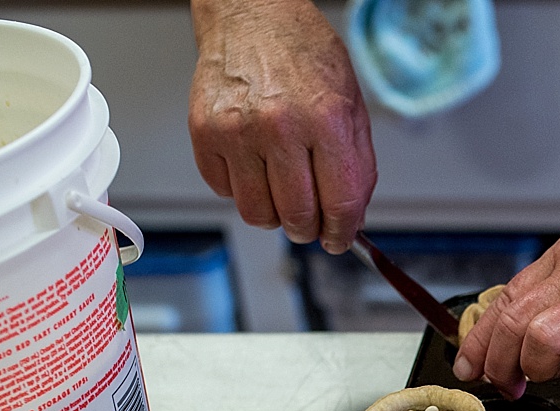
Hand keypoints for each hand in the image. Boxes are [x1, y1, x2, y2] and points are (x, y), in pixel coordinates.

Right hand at [189, 0, 376, 251]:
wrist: (253, 16)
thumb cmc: (303, 55)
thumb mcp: (350, 105)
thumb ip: (355, 166)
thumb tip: (350, 219)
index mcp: (325, 118)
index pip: (339, 203)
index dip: (341, 232)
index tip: (338, 239)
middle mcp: (279, 126)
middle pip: (297, 216)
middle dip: (308, 228)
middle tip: (310, 220)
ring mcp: (237, 131)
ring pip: (257, 213)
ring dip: (273, 214)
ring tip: (281, 191)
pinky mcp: (205, 133)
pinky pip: (224, 191)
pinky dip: (242, 189)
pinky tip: (254, 165)